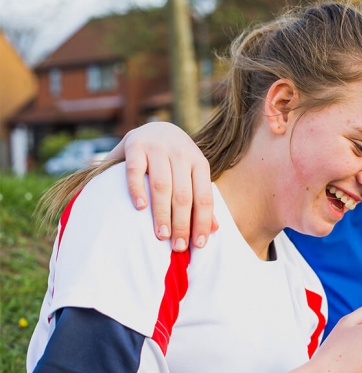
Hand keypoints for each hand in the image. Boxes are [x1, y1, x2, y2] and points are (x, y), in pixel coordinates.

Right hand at [108, 122, 217, 250]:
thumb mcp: (193, 174)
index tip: (199, 245)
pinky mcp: (135, 144)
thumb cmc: (176, 160)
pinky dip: (137, 189)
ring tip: (161, 235)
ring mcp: (158, 148)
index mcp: (199, 162)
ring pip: (162, 185)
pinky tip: (139, 208)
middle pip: (183, 195)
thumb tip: (215, 229)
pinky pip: (136, 170)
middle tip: (178, 246)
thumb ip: (201, 199)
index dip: (202, 222)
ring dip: (162, 212)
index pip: (204, 197)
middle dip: (182, 223)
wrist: (155, 126)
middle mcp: (181, 153)